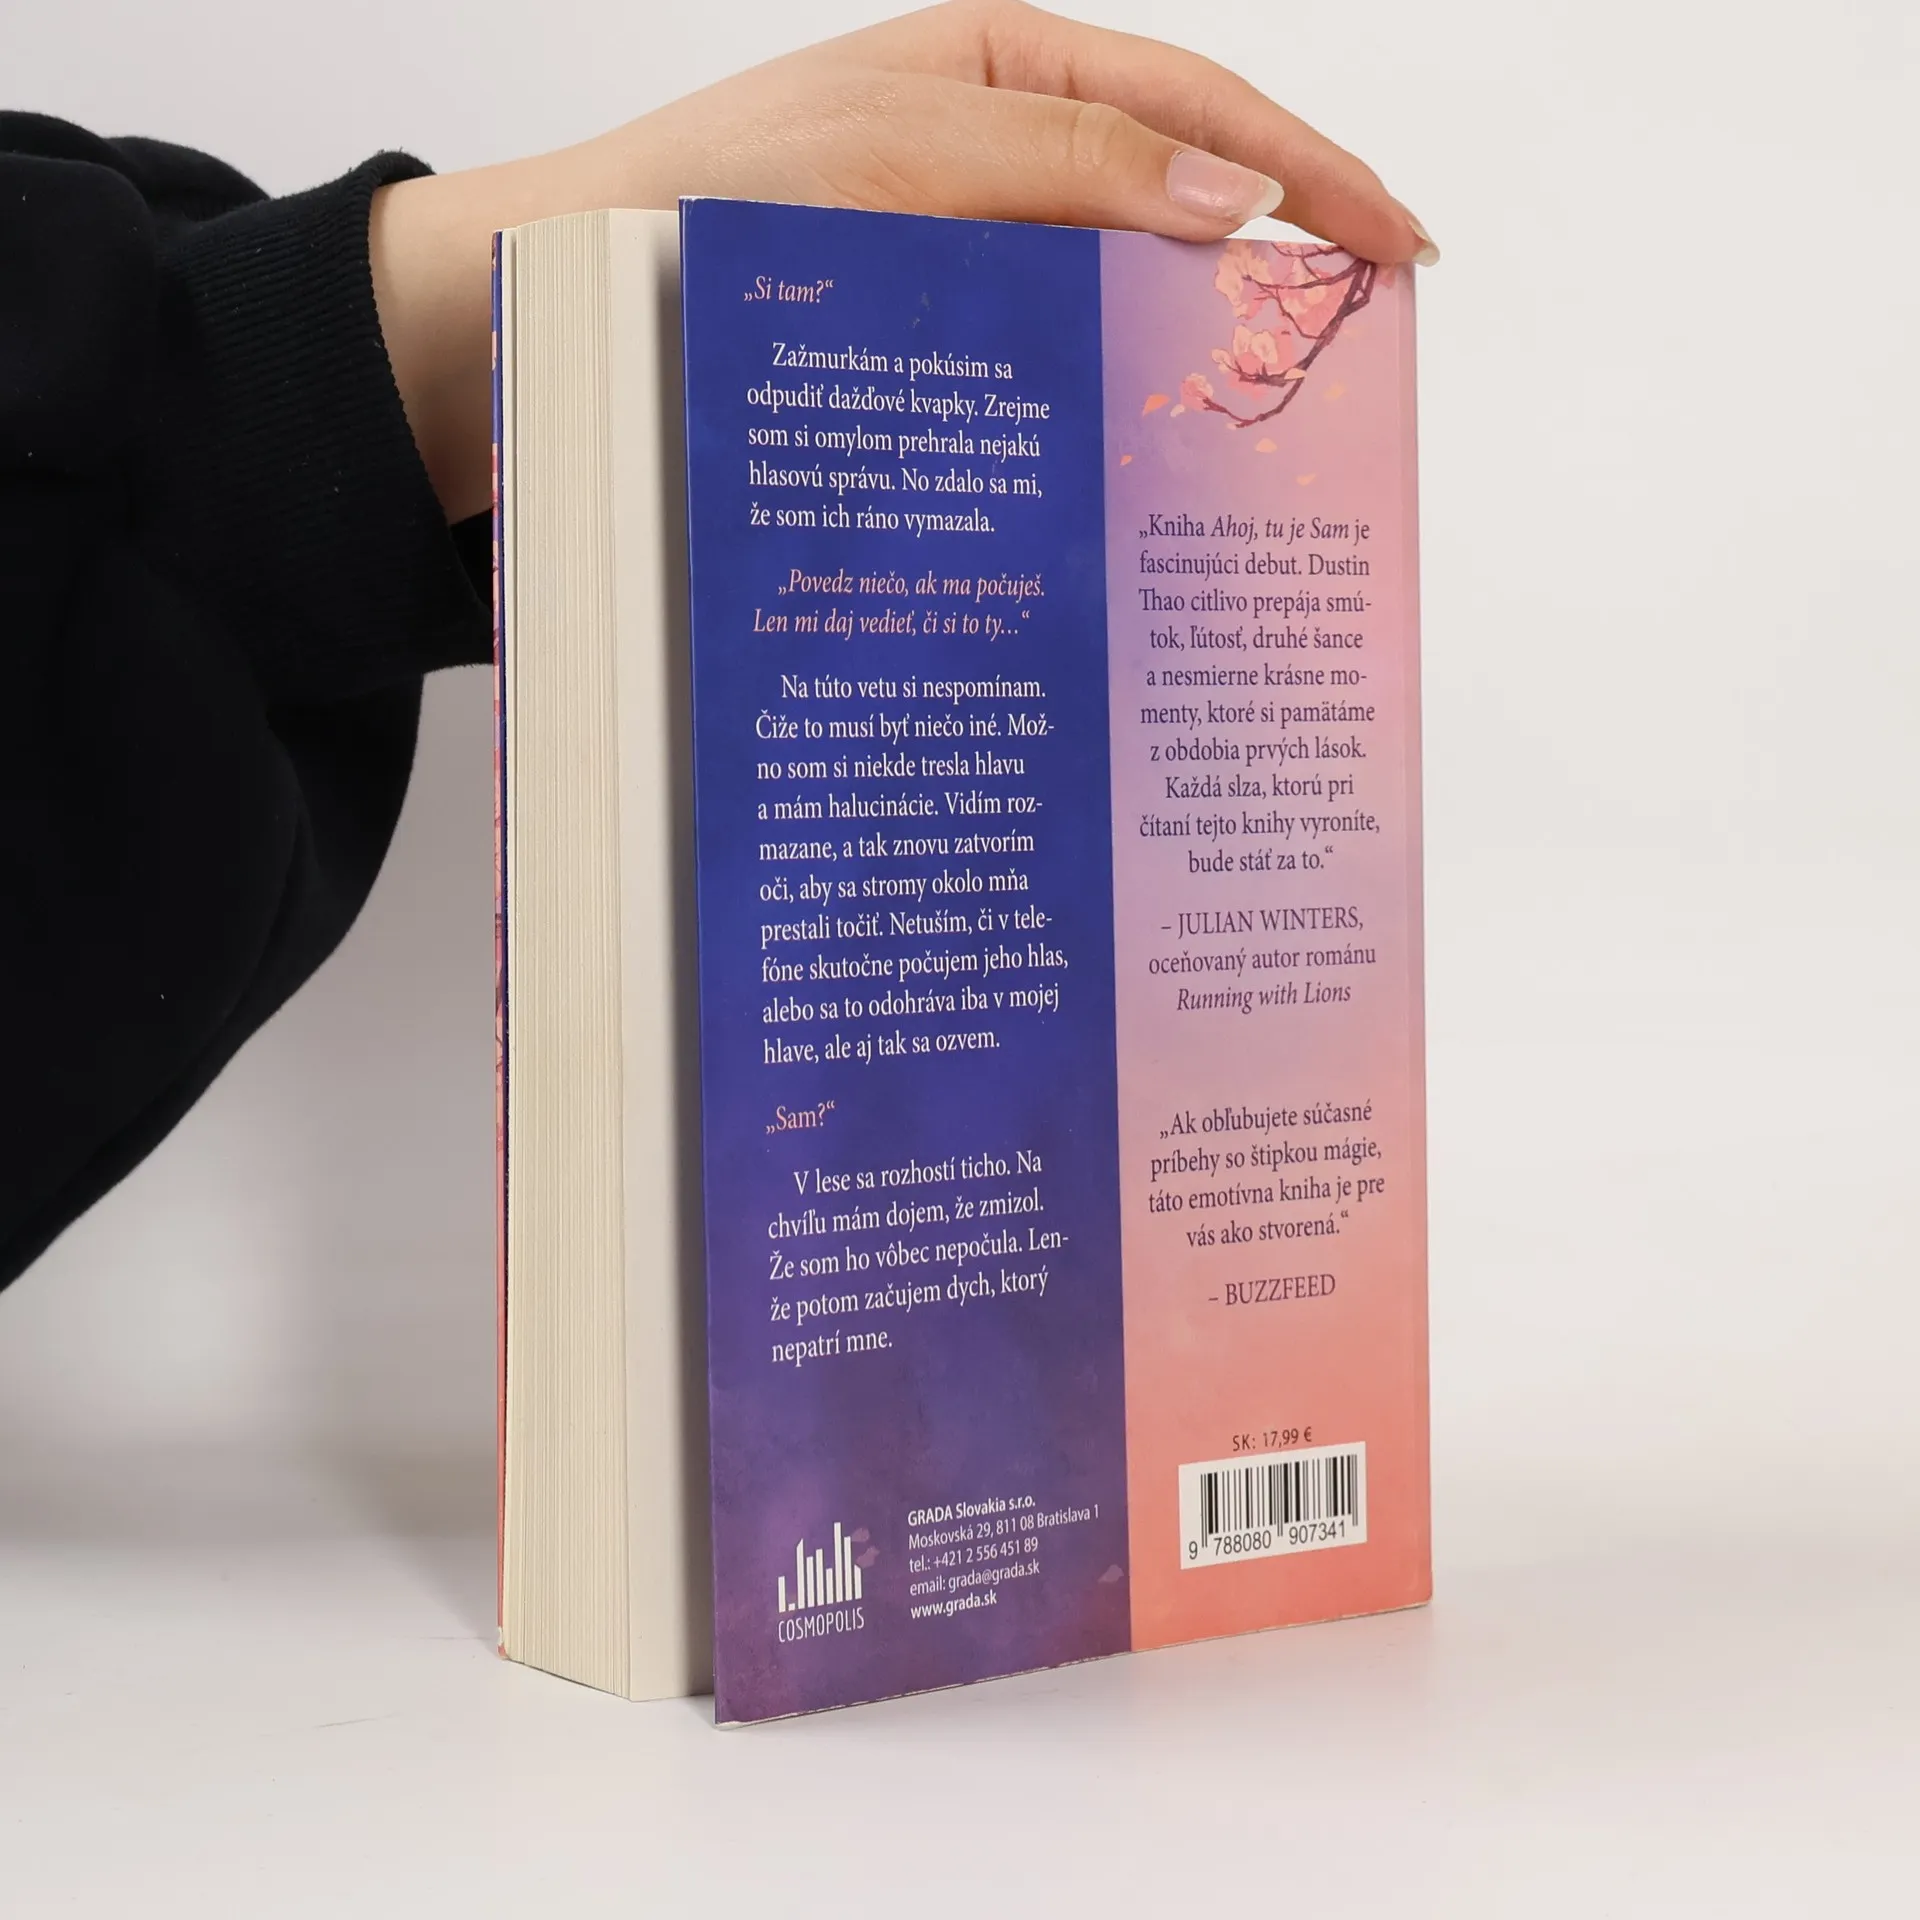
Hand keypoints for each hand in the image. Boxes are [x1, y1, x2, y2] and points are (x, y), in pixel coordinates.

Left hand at [372, 0, 1436, 521]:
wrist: (562, 307)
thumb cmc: (699, 200)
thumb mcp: (891, 148)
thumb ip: (1060, 163)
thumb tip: (1221, 202)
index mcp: (1001, 71)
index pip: (1194, 113)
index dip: (1307, 176)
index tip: (1395, 248)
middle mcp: (993, 163)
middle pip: (1172, 206)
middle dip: (1272, 271)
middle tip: (1354, 357)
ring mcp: (965, 259)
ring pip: (1113, 301)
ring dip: (1188, 354)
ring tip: (1264, 423)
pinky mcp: (929, 349)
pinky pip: (1043, 367)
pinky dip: (1100, 403)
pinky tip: (1134, 450)